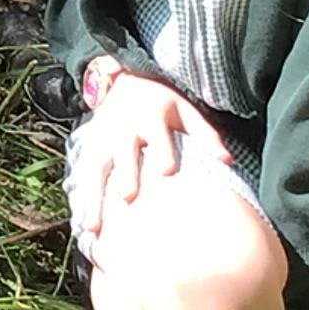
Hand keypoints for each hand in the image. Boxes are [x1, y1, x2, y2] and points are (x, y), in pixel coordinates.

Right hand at [83, 75, 229, 236]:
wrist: (124, 83)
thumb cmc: (161, 104)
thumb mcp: (185, 111)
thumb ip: (206, 135)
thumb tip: (228, 161)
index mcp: (150, 117)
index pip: (157, 135)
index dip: (162, 151)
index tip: (167, 171)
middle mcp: (123, 130)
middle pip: (123, 153)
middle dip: (125, 173)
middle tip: (128, 197)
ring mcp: (102, 141)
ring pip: (95, 170)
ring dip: (93, 198)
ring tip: (93, 226)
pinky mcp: (89, 150)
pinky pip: (82, 177)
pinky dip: (80, 201)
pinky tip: (80, 225)